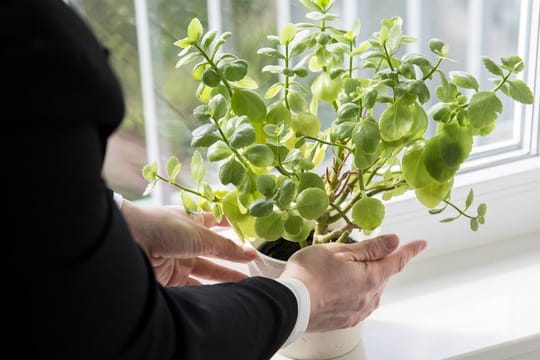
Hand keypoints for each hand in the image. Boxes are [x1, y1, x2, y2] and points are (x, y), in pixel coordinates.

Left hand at [120, 200, 256, 285]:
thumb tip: (250, 252)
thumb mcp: (199, 234)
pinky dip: (207, 291)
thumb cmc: (162, 227)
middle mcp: (185, 240)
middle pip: (214, 251)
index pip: (215, 222)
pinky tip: (222, 295)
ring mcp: (177, 259)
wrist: (127, 242)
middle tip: (255, 267)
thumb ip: (225, 246)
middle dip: (233, 259)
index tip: (249, 232)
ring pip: (205, 270)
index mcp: (191, 221)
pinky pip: (193, 286)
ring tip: (245, 285)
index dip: (231, 226)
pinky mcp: (169, 279)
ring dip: (224, 277)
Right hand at [280, 234, 426, 331]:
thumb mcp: (339, 251)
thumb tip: (393, 241)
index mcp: (371, 277)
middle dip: (376, 263)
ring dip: (363, 279)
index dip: (409, 250)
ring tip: (339, 271)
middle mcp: (369, 297)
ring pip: (370, 290)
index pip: (397, 261)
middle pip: (381, 275)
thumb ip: (369, 248)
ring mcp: (357, 311)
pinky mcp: (345, 320)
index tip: (420, 244)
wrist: (290, 305)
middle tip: (354, 254)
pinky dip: (354, 293)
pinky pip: (358, 303)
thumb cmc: (309, 276)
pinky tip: (337, 288)